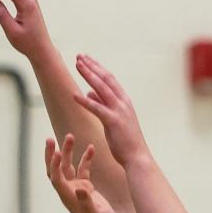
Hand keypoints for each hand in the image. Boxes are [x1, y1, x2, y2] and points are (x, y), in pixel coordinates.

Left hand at [45, 133, 119, 212]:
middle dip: (51, 155)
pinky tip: (91, 147)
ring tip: (70, 135)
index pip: (56, 178)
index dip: (54, 165)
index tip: (57, 151)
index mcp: (68, 197)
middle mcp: (69, 191)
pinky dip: (85, 158)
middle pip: (55, 170)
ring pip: (68, 166)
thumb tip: (79, 190)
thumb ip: (87, 202)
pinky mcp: (86, 188)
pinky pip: (83, 169)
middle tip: (50, 139)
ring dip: (68, 152)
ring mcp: (77, 189)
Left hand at [73, 55, 149, 169]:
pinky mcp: (113, 121)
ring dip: (88, 75)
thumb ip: (102, 103)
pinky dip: (85, 100)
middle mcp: (123, 102)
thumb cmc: (125, 140)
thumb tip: (89, 91)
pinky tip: (74, 95)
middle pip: (105, 78)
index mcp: (124, 100)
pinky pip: (97, 108)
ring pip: (101, 88)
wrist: (137, 156)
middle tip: (79, 56)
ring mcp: (119, 110)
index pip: (109, 78)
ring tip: (77, 65)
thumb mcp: (113, 118)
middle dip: (91, 66)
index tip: (86, 58)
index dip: (97, 67)